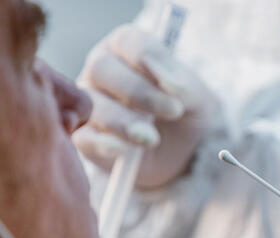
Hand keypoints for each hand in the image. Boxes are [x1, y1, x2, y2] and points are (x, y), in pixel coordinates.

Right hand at [74, 24, 213, 189]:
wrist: (182, 155)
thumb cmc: (185, 113)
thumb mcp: (197, 98)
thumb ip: (185, 86)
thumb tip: (172, 85)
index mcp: (126, 47)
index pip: (128, 41)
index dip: (150, 58)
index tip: (177, 85)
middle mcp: (101, 69)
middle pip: (102, 68)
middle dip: (138, 91)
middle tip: (172, 112)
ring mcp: (88, 103)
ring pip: (92, 103)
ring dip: (123, 121)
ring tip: (152, 138)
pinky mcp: (84, 137)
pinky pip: (83, 137)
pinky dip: (103, 144)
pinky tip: (124, 150)